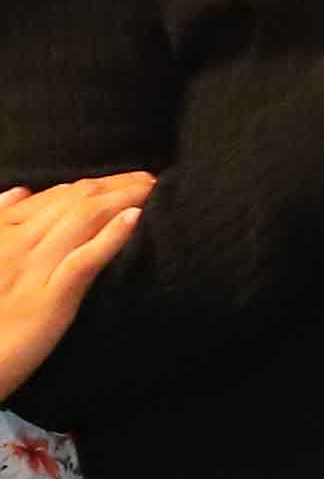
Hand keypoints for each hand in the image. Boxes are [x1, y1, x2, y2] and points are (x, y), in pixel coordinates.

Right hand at [0, 172, 151, 398]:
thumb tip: (19, 191)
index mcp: (0, 234)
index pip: (54, 196)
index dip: (95, 183)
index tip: (125, 179)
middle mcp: (16, 245)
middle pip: (74, 200)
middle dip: (116, 184)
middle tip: (151, 179)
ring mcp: (32, 270)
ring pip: (83, 220)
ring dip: (123, 198)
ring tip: (153, 189)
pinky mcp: (49, 300)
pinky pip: (83, 260)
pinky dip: (111, 236)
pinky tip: (135, 218)